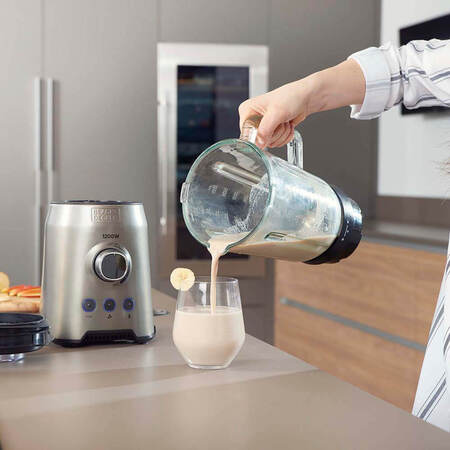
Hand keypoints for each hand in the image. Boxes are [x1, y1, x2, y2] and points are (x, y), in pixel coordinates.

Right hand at [238, 59, 365, 148]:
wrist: (312, 95)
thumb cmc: (296, 96)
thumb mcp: (278, 113)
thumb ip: (266, 131)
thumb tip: (259, 144)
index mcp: (247, 110)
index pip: (246, 134)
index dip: (260, 137)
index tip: (271, 131)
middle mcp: (253, 117)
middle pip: (259, 141)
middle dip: (274, 135)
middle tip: (283, 123)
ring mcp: (264, 124)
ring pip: (269, 143)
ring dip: (282, 135)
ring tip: (288, 121)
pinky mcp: (274, 128)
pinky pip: (277, 142)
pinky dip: (286, 136)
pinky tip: (290, 124)